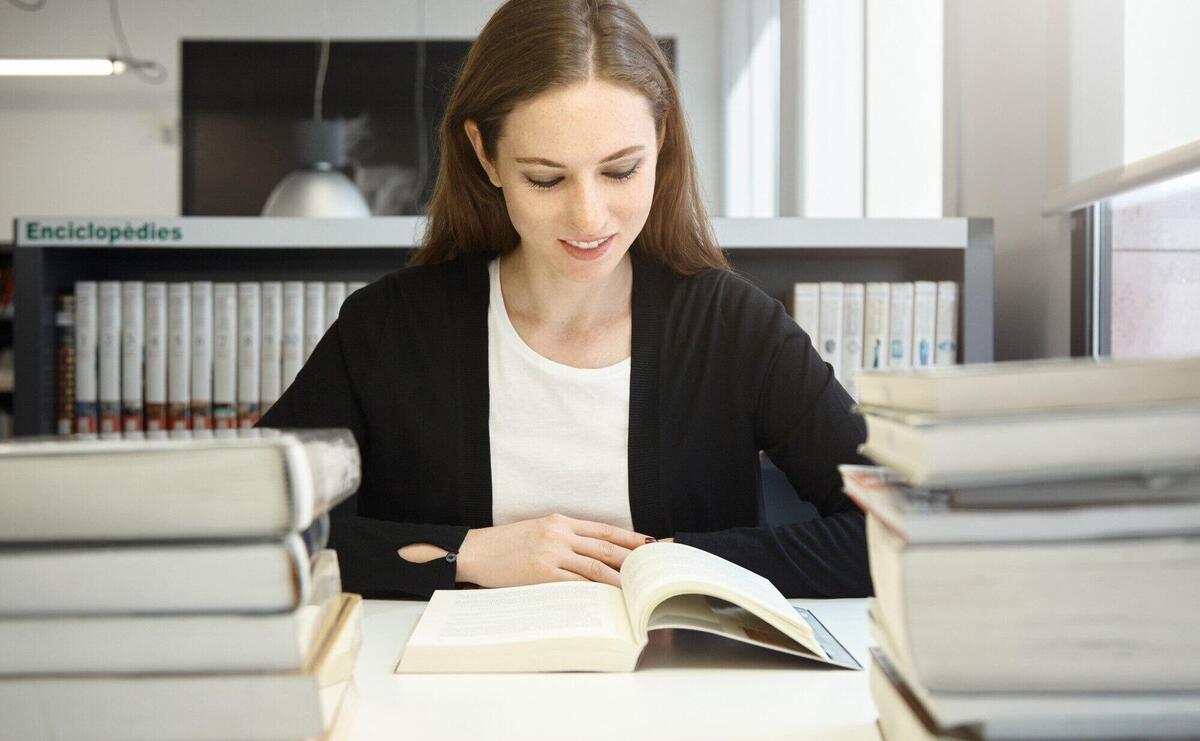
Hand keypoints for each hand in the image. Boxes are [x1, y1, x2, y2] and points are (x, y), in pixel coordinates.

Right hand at [455, 514, 653, 588]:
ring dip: (618, 580)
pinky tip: (607, 599)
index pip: (604, 530)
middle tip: (651, 570)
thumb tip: (596, 553)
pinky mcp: (542, 574)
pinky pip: (576, 585)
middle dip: (631, 560)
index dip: (629, 538)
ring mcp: (551, 554)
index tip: (650, 545)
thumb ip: (565, 537)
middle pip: (605, 548)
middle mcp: (559, 535)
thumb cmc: (507, 545)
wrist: (476, 552)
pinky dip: (594, 592)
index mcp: (560, 522)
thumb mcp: (539, 530)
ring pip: (594, 568)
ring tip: (636, 590)